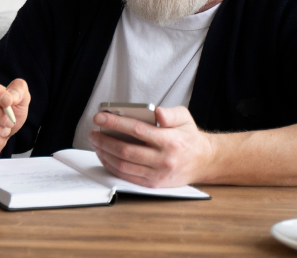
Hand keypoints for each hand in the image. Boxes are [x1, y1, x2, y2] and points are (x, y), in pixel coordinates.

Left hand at [88, 106, 215, 187]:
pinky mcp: (153, 184)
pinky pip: (126, 176)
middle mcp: (163, 159)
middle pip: (126, 151)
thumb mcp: (185, 118)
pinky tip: (105, 156)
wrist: (203, 162)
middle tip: (93, 132)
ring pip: (123, 165)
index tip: (99, 117)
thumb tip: (157, 112)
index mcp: (170, 141)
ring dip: (104, 154)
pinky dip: (111, 166)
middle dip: (104, 140)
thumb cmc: (188, 137)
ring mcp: (157, 174)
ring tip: (96, 142)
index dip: (115, 123)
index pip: (137, 130)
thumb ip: (170, 113)